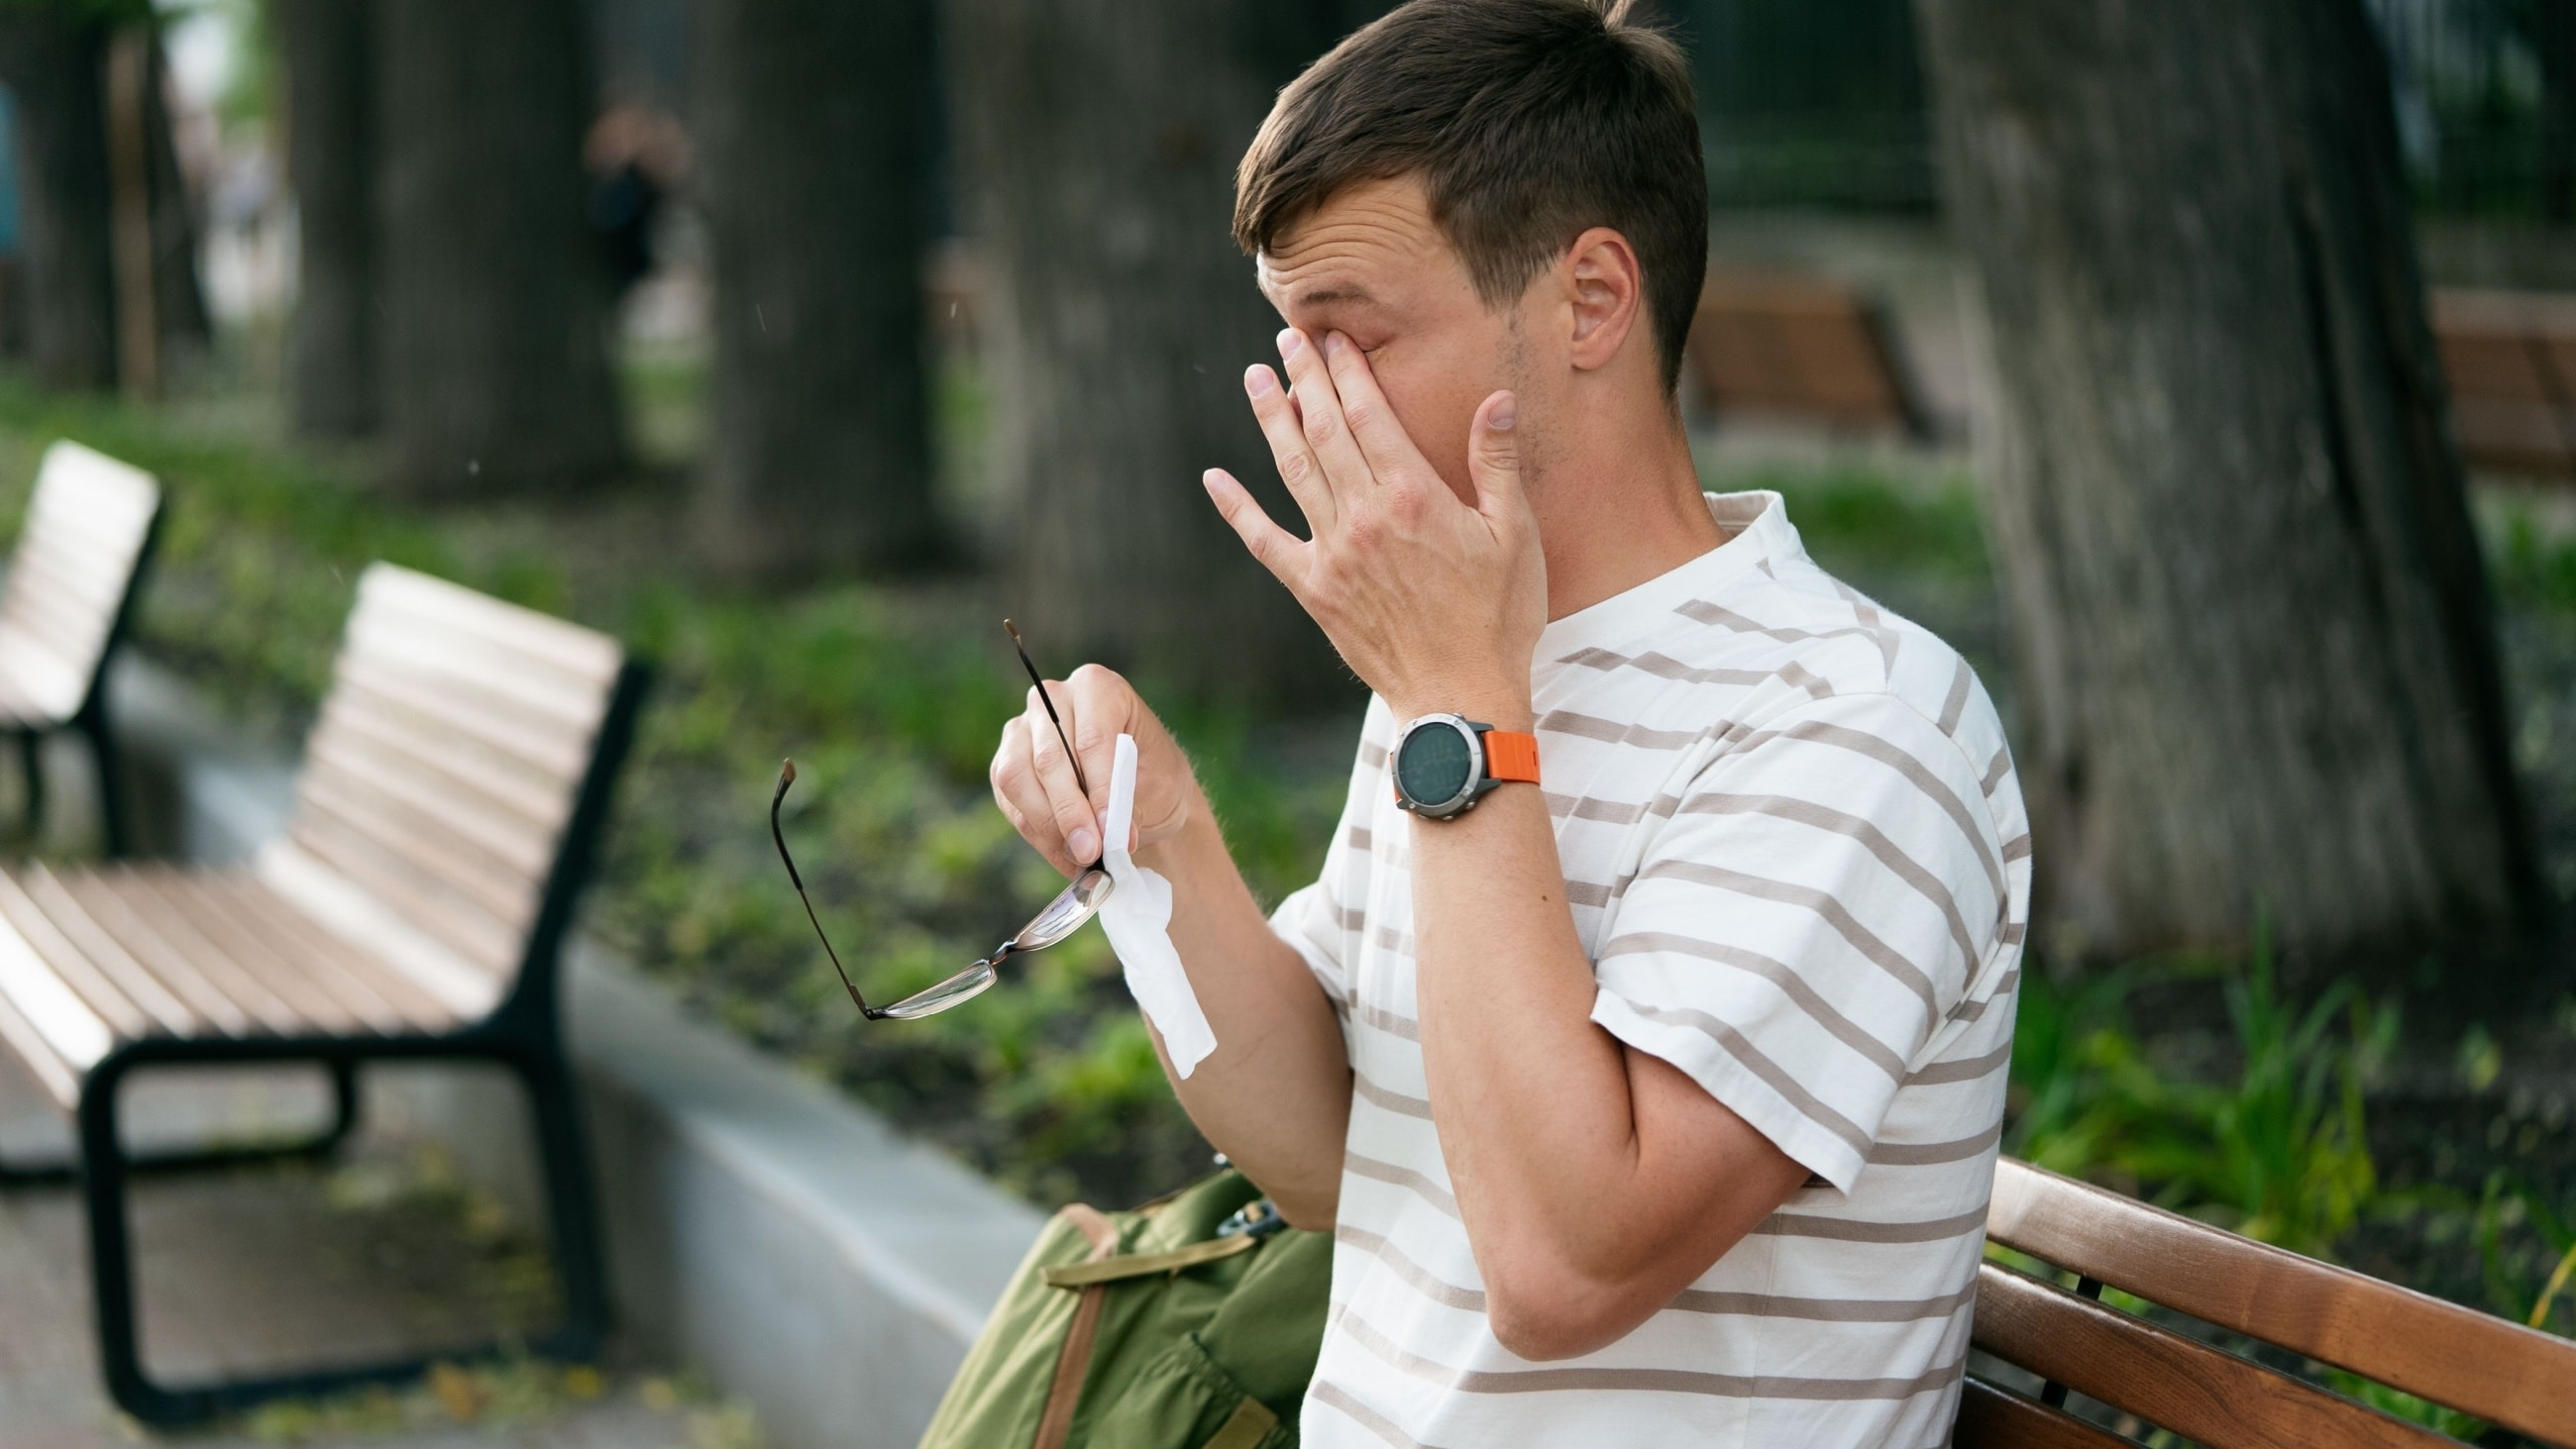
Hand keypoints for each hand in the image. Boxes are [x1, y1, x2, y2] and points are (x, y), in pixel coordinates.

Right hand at [989, 664, 1198, 877]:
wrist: (1142, 792)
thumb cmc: (1154, 778)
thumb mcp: (1159, 784)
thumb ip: (1129, 802)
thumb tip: (1107, 836)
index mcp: (1097, 687)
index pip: (1091, 739)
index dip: (1099, 789)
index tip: (1111, 832)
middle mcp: (1052, 699)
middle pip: (1050, 759)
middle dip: (1071, 814)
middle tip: (1093, 853)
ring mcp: (1022, 730)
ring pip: (1018, 779)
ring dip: (1050, 827)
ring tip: (1082, 858)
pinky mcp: (1005, 764)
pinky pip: (1010, 802)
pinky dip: (1039, 835)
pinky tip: (1067, 854)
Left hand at [1203, 329, 1545, 724]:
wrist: (1461, 698)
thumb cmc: (1499, 619)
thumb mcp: (1514, 537)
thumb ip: (1497, 465)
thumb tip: (1498, 401)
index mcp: (1414, 496)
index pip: (1370, 415)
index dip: (1348, 372)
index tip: (1334, 339)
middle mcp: (1365, 517)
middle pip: (1325, 432)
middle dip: (1305, 380)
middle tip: (1287, 339)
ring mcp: (1333, 553)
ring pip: (1293, 471)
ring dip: (1272, 421)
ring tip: (1256, 380)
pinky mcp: (1314, 590)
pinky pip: (1264, 541)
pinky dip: (1237, 508)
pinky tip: (1215, 478)